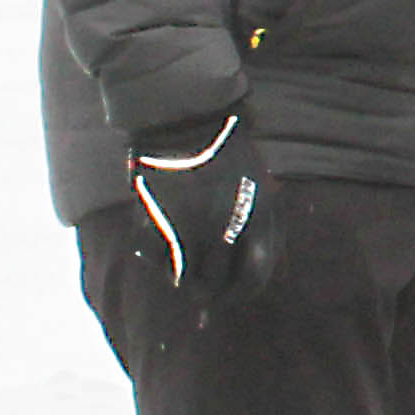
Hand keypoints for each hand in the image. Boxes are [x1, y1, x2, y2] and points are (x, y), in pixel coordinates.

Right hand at [129, 111, 269, 292]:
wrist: (187, 122)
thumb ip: (261, 229)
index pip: (252, 282)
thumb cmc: (228, 152)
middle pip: (215, 288)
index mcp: (254, 225)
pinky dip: (155, 258)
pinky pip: (153, 259)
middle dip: (210, 291)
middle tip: (202, 289)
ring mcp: (186, 231)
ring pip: (184, 280)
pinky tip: (158, 248)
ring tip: (180, 270)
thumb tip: (257, 268)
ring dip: (183, 278)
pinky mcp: (154, 224)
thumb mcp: (261, 189)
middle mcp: (222, 234)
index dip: (242, 292)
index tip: (231, 293)